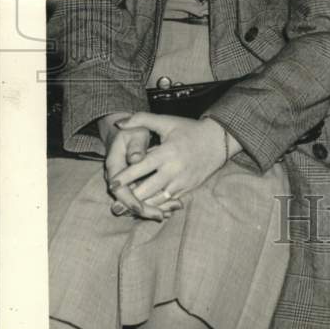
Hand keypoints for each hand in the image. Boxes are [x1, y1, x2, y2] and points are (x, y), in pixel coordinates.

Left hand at [107, 113, 226, 212]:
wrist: (217, 142)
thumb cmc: (189, 130)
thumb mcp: (167, 121)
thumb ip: (141, 119)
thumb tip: (118, 123)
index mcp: (167, 152)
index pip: (141, 168)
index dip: (125, 177)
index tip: (112, 183)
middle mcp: (174, 170)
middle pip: (147, 190)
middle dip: (129, 198)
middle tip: (115, 204)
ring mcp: (181, 182)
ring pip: (157, 200)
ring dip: (141, 205)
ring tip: (126, 209)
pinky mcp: (187, 190)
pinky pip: (168, 203)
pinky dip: (155, 206)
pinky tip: (144, 207)